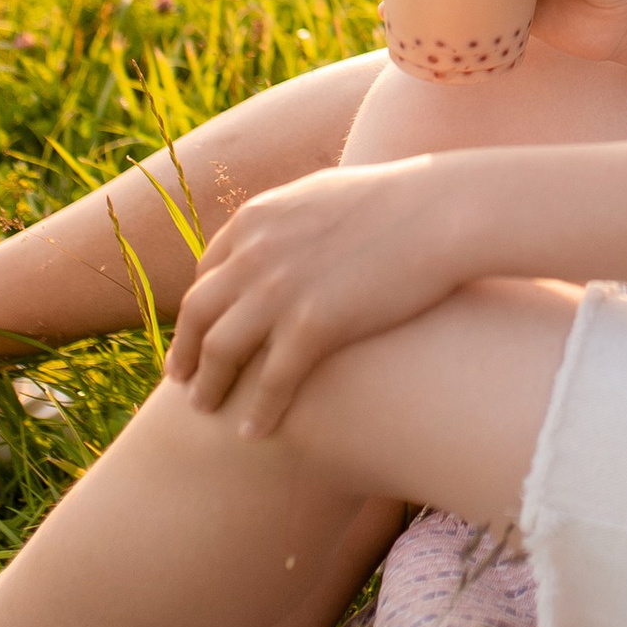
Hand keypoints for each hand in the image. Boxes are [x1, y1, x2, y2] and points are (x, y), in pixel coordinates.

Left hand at [167, 161, 468, 435]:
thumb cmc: (401, 201)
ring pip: (221, 351)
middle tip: (182, 380)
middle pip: (199, 314)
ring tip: (206, 409)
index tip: (200, 334)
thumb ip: (291, 218)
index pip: (207, 271)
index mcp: (258, 218)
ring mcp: (280, 290)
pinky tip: (255, 431)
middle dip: (185, 350)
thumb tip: (283, 232)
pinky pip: (271, 381)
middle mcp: (257, 253)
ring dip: (208, 386)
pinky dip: (258, 410)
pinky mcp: (313, 325)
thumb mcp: (326, 195)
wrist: (444, 211)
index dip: (200, 308)